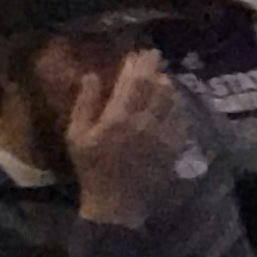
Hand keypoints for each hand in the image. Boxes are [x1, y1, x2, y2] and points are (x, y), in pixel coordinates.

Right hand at [65, 57, 188, 228]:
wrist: (116, 204)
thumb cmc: (92, 169)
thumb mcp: (76, 136)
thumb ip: (85, 104)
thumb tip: (93, 75)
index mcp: (118, 117)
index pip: (134, 80)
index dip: (139, 63)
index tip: (141, 52)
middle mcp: (144, 122)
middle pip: (156, 86)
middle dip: (156, 68)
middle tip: (155, 58)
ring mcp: (162, 136)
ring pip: (171, 101)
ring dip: (168, 85)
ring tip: (163, 78)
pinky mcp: (173, 148)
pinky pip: (180, 121)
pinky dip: (177, 108)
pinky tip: (173, 104)